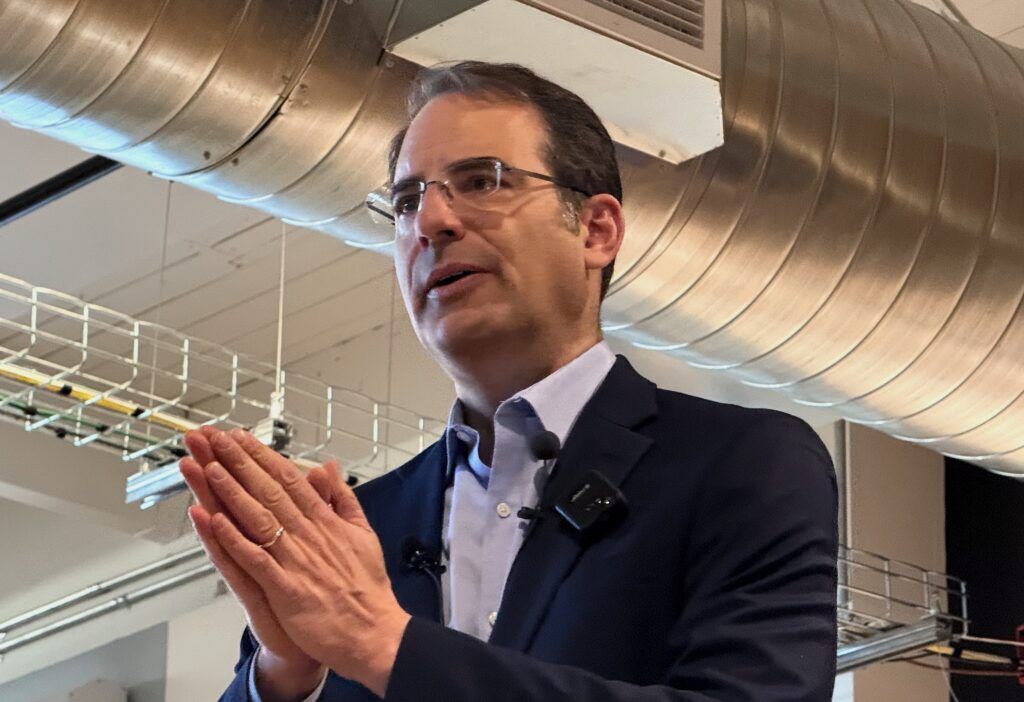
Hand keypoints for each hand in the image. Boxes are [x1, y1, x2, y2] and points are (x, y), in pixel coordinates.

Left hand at [187, 428, 410, 697]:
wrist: (374, 632)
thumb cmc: (366, 587)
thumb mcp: (362, 533)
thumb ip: (342, 498)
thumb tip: (328, 466)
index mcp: (325, 521)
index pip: (289, 480)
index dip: (262, 456)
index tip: (240, 437)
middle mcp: (308, 534)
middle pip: (269, 491)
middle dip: (239, 463)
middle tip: (214, 439)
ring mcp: (296, 561)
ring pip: (258, 519)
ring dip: (231, 492)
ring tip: (208, 467)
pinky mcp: (286, 589)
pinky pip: (255, 560)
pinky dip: (234, 540)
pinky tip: (214, 521)